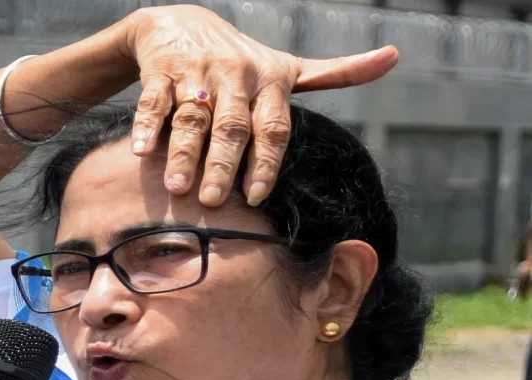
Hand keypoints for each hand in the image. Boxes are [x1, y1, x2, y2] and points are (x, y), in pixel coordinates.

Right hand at [123, 5, 397, 206]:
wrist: (181, 22)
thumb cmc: (243, 59)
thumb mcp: (287, 65)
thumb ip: (336, 72)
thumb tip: (392, 57)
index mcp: (270, 80)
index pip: (273, 128)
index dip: (265, 163)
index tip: (255, 197)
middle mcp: (236, 74)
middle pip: (232, 126)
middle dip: (222, 165)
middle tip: (212, 203)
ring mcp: (197, 70)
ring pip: (192, 116)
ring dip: (184, 152)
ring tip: (176, 188)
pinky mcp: (162, 69)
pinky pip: (154, 100)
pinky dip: (146, 125)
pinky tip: (141, 151)